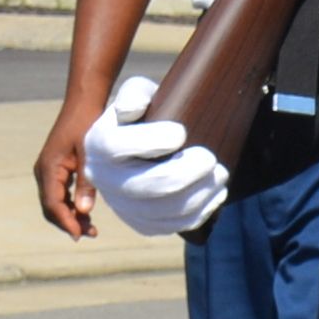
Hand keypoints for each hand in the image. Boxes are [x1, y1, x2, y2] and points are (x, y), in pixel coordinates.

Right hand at [32, 114, 100, 239]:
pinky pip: (59, 194)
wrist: (83, 102)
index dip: (66, 221)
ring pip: (55, 202)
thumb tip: (84, 211)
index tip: (80, 234)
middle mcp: (43, 172)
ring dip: (70, 216)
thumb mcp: (89, 154)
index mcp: (48, 168)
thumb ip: (86, 182)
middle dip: (68, 223)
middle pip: (51, 207)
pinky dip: (70, 205)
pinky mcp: (55, 169)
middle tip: (91, 234)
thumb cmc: (86, 124)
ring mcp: (48, 171)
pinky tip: (85, 212)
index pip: (52, 204)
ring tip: (91, 228)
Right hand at [80, 89, 229, 240]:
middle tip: (210, 158)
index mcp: (98, 144)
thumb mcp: (136, 92)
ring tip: (221, 174)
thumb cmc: (144, 113)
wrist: (139, 144)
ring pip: (165, 211)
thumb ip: (134, 94)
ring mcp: (122, 206)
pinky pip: (174, 225)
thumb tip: (133, 109)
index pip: (117, 146)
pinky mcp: (142, 224)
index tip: (181, 132)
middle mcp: (103, 179)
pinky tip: (215, 193)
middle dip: (187, 173)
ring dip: (201, 194)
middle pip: (147, 185)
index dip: (153, 141)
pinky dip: (201, 211)